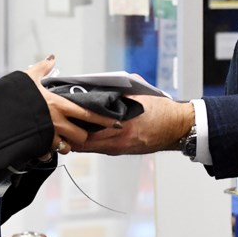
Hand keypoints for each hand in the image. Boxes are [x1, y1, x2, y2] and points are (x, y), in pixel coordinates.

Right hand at [24, 56, 118, 155]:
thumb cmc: (14, 95)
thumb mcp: (29, 77)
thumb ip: (43, 68)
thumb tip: (51, 58)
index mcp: (59, 105)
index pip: (88, 114)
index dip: (104, 119)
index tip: (116, 122)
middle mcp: (57, 122)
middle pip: (81, 136)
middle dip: (82, 136)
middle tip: (80, 131)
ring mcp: (48, 136)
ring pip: (67, 147)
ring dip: (67, 144)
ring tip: (63, 139)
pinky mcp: (37, 146)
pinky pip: (48, 154)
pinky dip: (49, 152)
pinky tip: (46, 147)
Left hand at [73, 97, 193, 155]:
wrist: (177, 127)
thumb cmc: (160, 110)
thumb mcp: (137, 94)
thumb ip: (118, 91)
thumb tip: (100, 85)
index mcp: (122, 124)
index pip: (89, 125)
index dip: (74, 120)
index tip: (64, 111)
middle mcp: (119, 140)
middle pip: (84, 141)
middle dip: (71, 133)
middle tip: (60, 123)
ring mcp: (120, 148)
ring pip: (89, 147)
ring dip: (78, 138)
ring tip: (68, 128)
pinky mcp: (122, 151)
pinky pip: (99, 148)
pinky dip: (90, 141)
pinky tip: (84, 133)